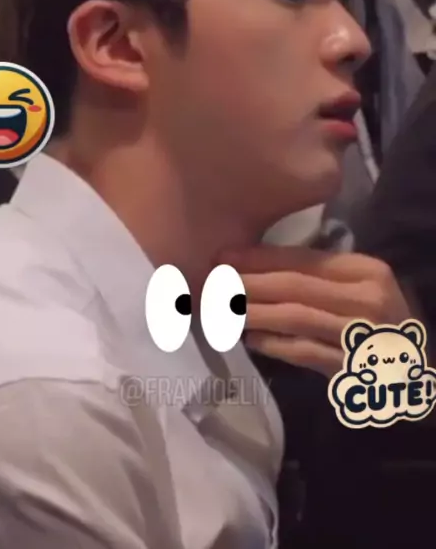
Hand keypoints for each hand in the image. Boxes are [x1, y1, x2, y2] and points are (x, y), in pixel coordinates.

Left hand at [222, 246, 412, 377]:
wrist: (421, 373)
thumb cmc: (384, 325)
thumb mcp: (363, 290)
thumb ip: (325, 279)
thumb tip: (263, 270)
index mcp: (366, 271)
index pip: (305, 260)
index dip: (261, 257)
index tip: (225, 255)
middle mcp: (366, 299)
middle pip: (295, 286)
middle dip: (250, 282)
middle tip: (215, 281)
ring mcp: (360, 335)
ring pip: (296, 317)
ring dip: (255, 312)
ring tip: (225, 309)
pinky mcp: (352, 368)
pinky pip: (305, 352)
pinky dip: (275, 345)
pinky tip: (253, 340)